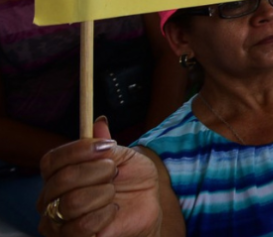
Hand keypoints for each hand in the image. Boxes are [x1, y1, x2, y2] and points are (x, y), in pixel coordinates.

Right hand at [38, 118, 161, 236]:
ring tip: (113, 193)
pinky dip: (104, 214)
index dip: (79, 150)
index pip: (52, 160)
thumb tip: (99, 122)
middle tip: (115, 172)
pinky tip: (113, 210)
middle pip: (63, 179)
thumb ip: (107, 143)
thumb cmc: (131, 181)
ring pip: (72, 203)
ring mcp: (55, 222)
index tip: (107, 146)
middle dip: (99, 171)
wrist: (145, 209)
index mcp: (57, 174)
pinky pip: (81, 227)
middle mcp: (49, 198)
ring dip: (103, 194)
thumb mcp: (125, 157)